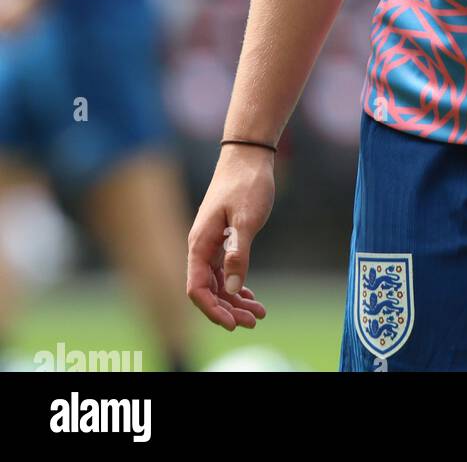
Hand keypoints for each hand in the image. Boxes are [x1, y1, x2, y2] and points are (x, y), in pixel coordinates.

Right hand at [187, 145, 274, 329]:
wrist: (249, 154)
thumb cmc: (247, 183)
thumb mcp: (247, 219)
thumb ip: (239, 253)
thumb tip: (234, 287)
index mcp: (200, 243)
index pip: (197, 288)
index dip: (212, 309)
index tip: (233, 322)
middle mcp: (201, 246)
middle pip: (208, 290)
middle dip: (228, 309)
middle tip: (253, 321)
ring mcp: (212, 243)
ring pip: (218, 282)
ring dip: (235, 300)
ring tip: (258, 314)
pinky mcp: (224, 238)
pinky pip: (225, 270)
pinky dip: (238, 284)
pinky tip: (251, 296)